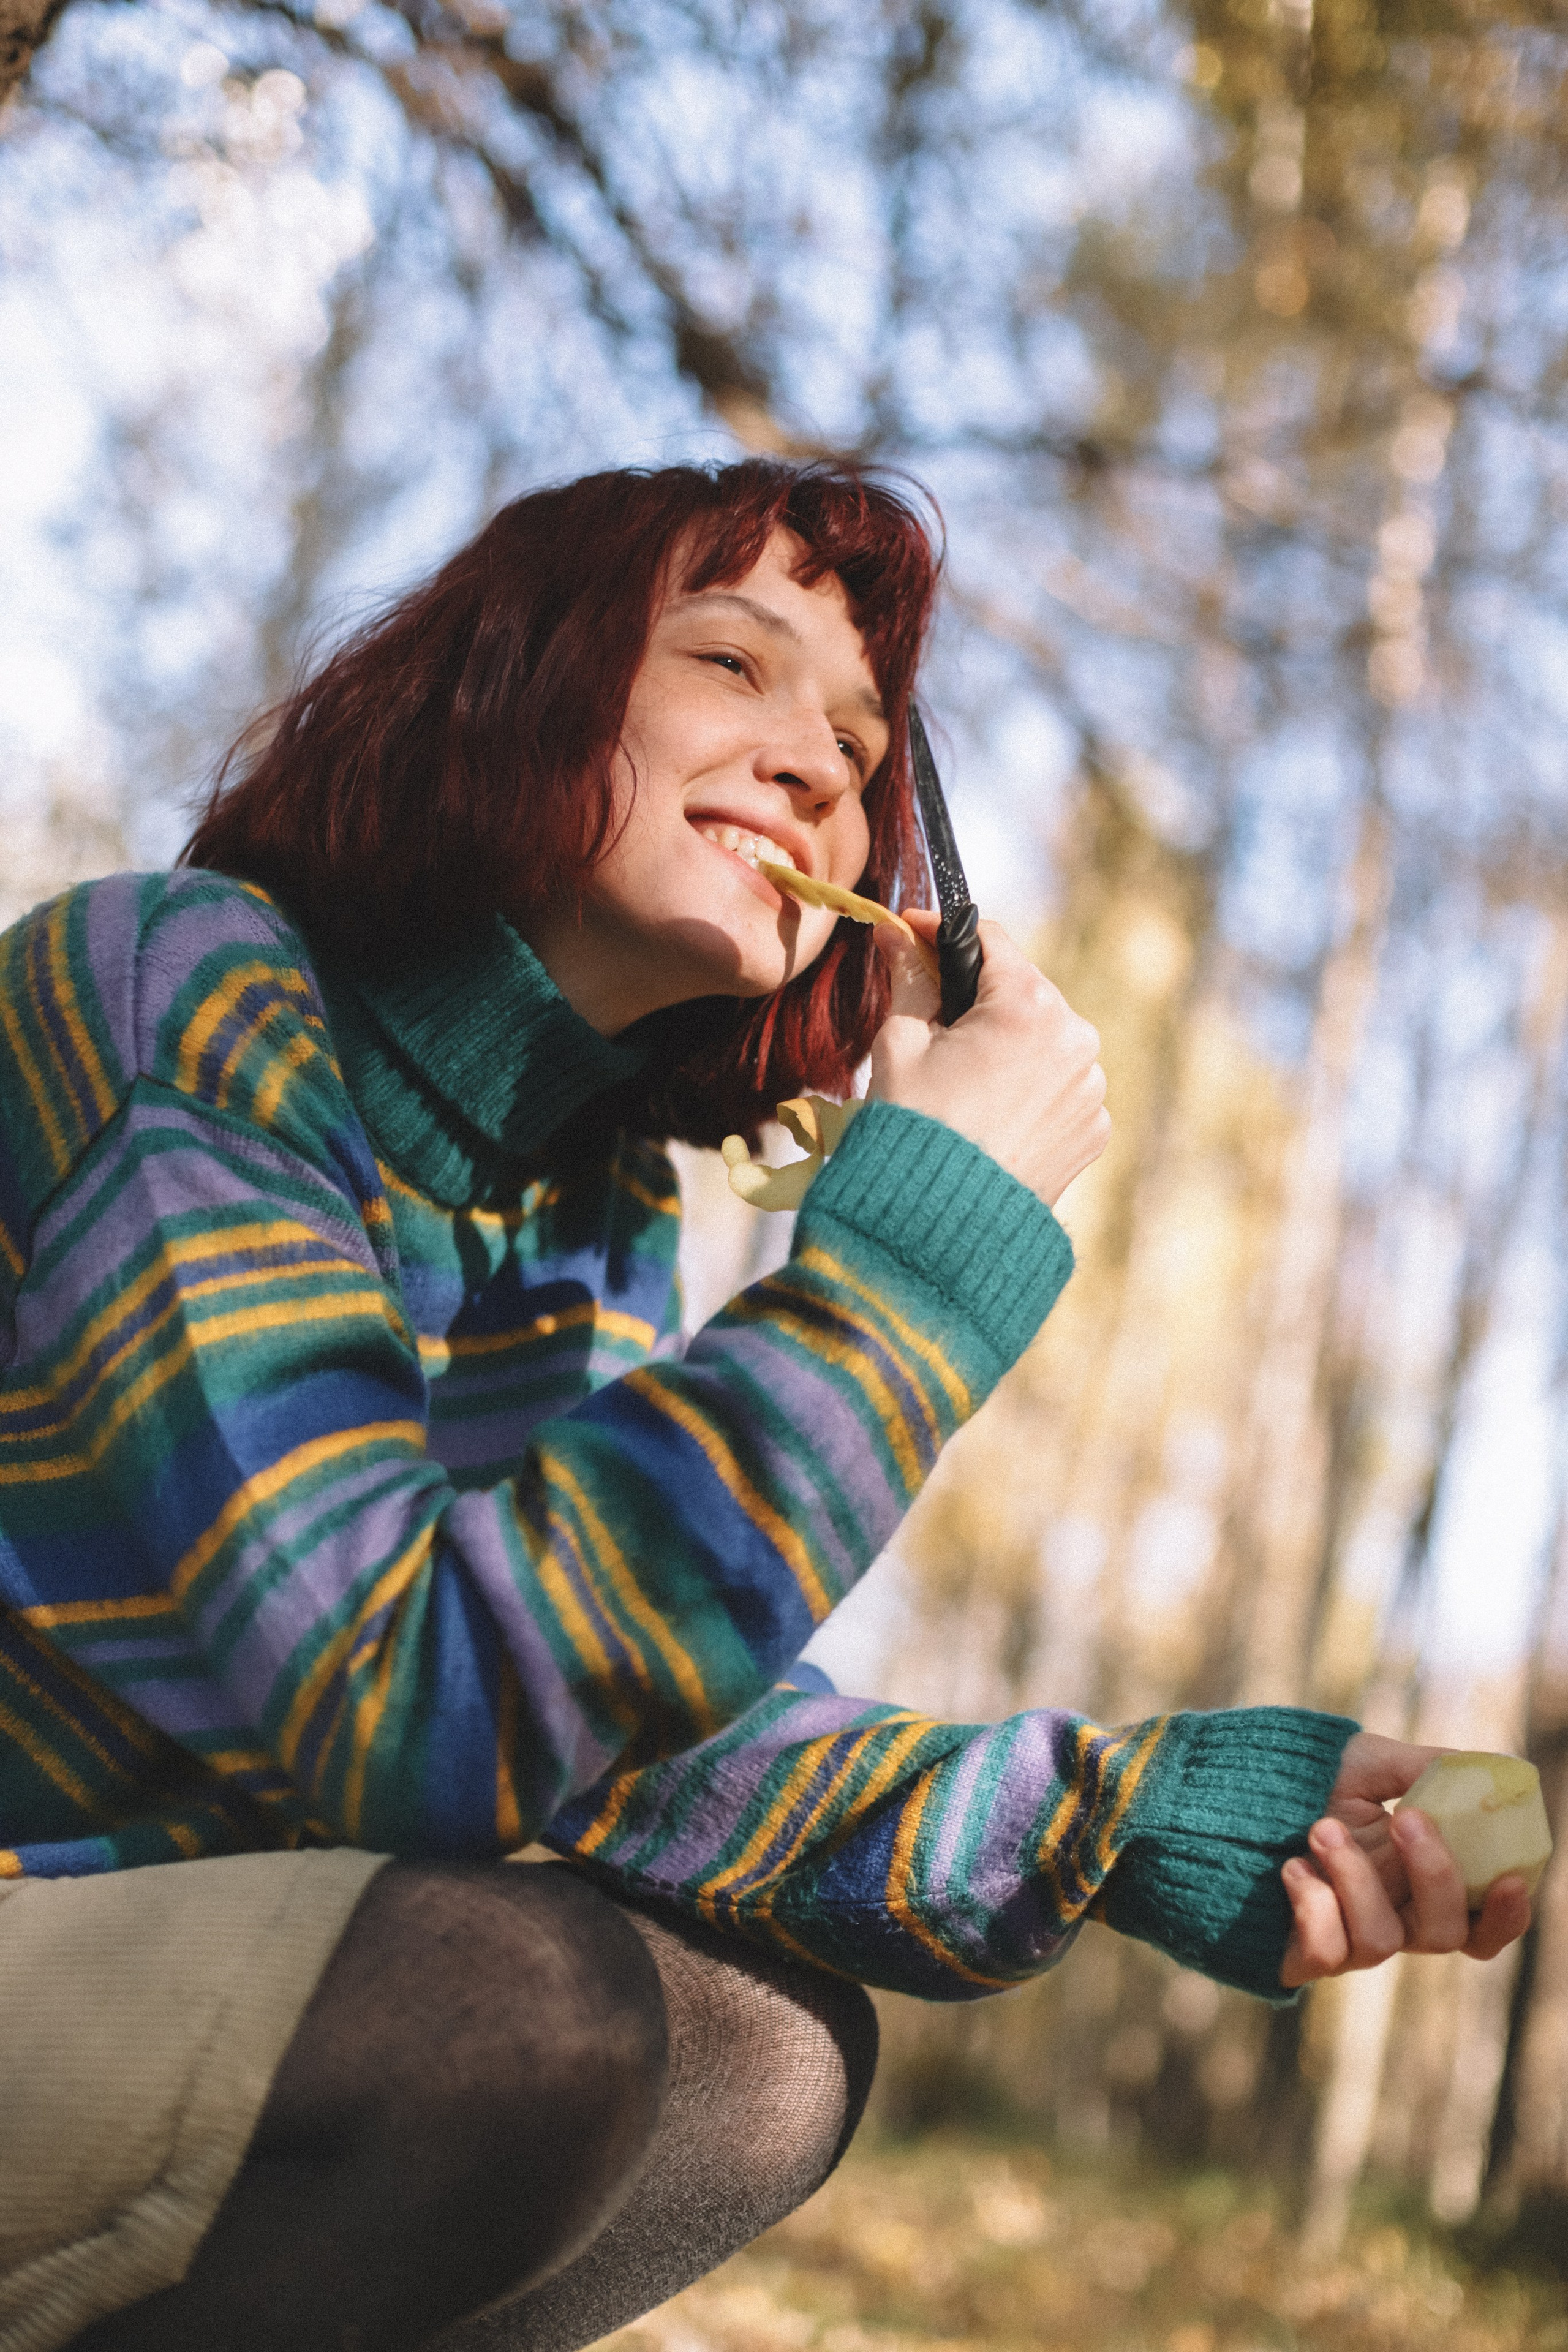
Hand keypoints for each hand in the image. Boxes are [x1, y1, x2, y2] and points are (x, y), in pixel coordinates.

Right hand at [868, 909, 1109, 1208]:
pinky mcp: (1093, 1130)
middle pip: (1021, 991)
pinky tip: (990, 1115)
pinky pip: (1059, 1089)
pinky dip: (1028, 1091)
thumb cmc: (914, 1127)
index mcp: (1030, 1005)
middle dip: (977, 997)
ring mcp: (1091, 1089)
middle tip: (931, 1018)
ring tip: (962, 1081)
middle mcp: (1077, 1039)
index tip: (912, 936)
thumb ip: (909, 980)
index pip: (988, 939)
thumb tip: (899, 938)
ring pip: (1043, 1041)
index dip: (942, 934)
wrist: (939, 1226)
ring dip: (1008, 1045)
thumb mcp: (898, 1043)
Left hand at [1279, 1730, 1533, 1987]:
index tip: (1508, 1880)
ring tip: (1320, 1828)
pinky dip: (1314, 1906)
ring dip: (1356, 1880)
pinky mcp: (1301, 1955)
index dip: (1504, 1916)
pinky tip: (1291, 1867)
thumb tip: (1491, 1770)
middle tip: (1405, 1819)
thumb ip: (1429, 1770)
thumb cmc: (1304, 1778)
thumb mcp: (1370, 1763)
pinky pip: (1326, 1953)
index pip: (1478, 1922)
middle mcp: (1390, 1917)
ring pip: (1382, 1942)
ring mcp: (1346, 1939)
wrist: (1227, 1789)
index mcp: (1416, 1879)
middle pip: (1444, 1935)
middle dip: (1435, 1876)